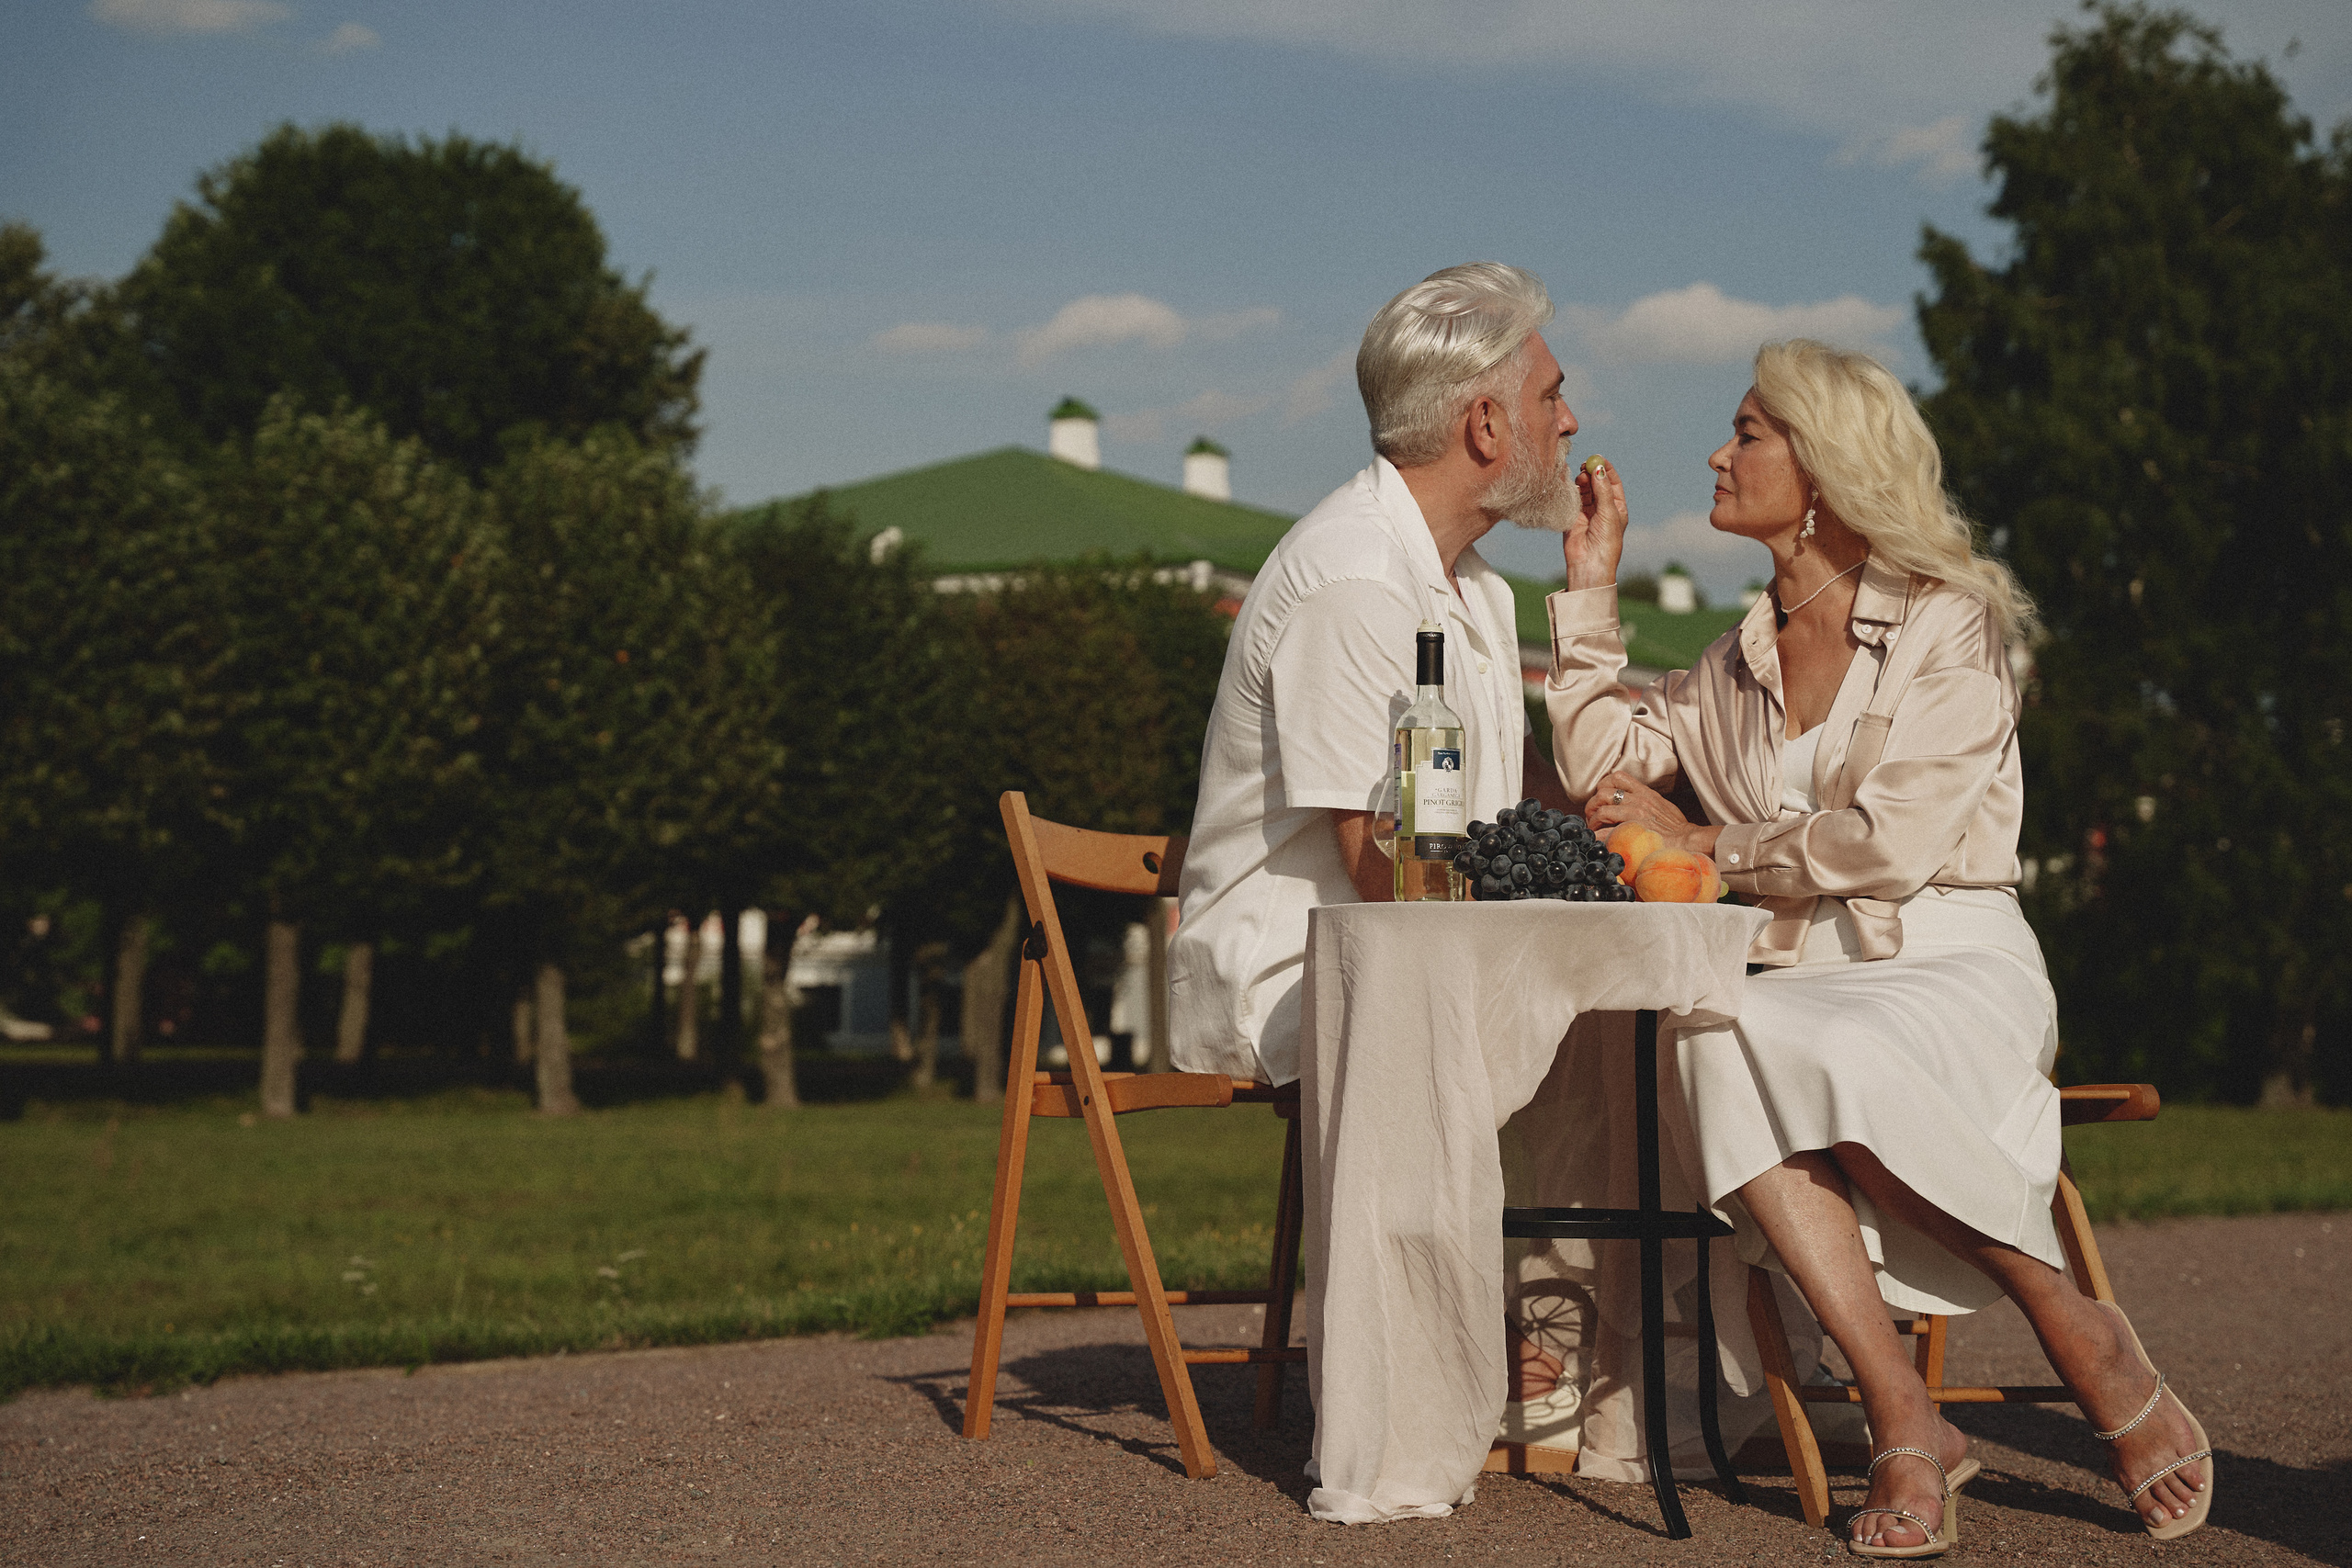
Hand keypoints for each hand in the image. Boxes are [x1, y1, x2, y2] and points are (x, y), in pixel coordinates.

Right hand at [1562, 456, 1628, 589]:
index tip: (1598, 459)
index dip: (1605, 469)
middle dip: (1591, 473)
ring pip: (1584, 489)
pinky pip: (1571, 499)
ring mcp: (1587, 512)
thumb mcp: (1609, 513)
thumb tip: (1598, 468)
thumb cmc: (1606, 542)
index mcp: (1617, 507)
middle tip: (1585, 467)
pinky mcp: (1572, 517)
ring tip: (1580, 479)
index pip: (1612, 482)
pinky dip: (1571, 491)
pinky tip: (1571, 487)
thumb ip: (1603, 490)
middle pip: (1596, 483)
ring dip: (1582, 481)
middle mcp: (1602, 508)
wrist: (1589, 564)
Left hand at [1583, 771, 1690, 842]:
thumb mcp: (1663, 806)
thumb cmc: (1678, 828)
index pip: (1617, 777)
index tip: (1601, 799)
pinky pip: (1605, 831)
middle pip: (1603, 792)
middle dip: (1593, 804)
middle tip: (1593, 817)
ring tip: (1595, 829)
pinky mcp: (1632, 831)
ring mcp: (1634, 815)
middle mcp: (1638, 800)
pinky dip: (1597, 836)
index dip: (1603, 786)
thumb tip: (1633, 805)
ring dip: (1593, 821)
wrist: (1690, 840)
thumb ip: (1647, 801)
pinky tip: (1598, 841)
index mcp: (1645, 793)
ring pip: (1601, 810)